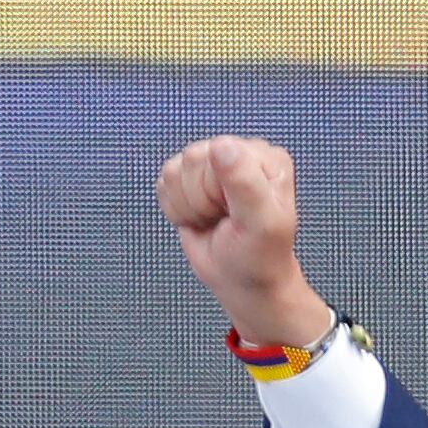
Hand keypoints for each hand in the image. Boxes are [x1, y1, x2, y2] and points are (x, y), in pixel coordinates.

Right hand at [154, 134, 330, 350]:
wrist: (244, 282)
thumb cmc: (258, 257)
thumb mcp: (260, 223)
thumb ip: (244, 182)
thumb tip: (221, 145)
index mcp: (264, 157)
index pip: (219, 153)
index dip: (218, 190)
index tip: (236, 213)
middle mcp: (239, 154)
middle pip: (192, 159)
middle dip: (201, 200)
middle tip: (224, 219)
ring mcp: (212, 165)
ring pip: (174, 171)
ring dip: (188, 206)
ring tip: (213, 220)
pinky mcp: (190, 179)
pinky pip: (164, 183)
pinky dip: (176, 209)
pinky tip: (198, 219)